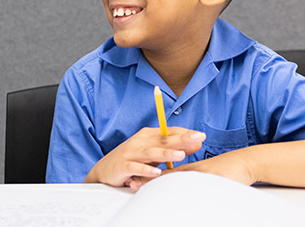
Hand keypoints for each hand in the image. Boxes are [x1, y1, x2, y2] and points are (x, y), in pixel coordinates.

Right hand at [85, 127, 205, 187]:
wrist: (104, 171)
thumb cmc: (132, 160)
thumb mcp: (152, 154)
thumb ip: (171, 149)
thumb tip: (195, 144)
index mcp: (147, 136)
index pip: (169, 132)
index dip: (184, 134)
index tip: (200, 136)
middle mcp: (139, 142)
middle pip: (163, 140)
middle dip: (181, 140)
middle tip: (197, 139)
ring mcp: (130, 153)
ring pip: (151, 153)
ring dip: (166, 154)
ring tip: (180, 155)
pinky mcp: (122, 166)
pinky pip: (135, 168)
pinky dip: (145, 170)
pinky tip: (156, 172)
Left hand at [129, 147, 256, 190]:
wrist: (246, 164)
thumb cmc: (231, 171)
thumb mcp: (211, 176)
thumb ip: (198, 179)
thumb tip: (191, 186)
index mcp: (190, 169)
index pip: (166, 172)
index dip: (150, 175)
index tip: (134, 178)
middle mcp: (190, 170)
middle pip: (163, 174)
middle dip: (146, 179)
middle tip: (130, 183)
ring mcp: (196, 173)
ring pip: (170, 178)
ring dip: (153, 182)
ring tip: (136, 186)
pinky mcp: (204, 177)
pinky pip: (184, 182)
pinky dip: (172, 185)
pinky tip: (162, 191)